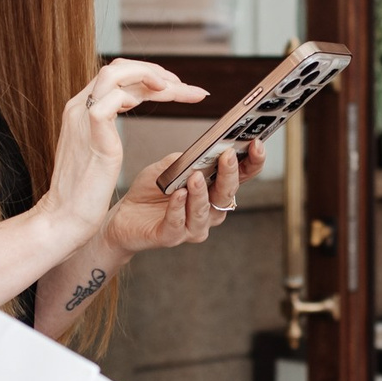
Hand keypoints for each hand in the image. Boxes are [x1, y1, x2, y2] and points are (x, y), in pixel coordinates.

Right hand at [36, 60, 206, 247]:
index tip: (177, 87)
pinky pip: (112, 98)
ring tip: (175, 89)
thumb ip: (107, 125)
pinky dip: (135, 95)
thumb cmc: (84, 190)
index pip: (116, 76)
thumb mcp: (97, 147)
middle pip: (118, 68)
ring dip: (150, 76)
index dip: (148, 77)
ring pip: (115, 74)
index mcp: (81, 109)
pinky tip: (154, 103)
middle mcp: (79, 107)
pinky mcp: (92, 132)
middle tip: (186, 87)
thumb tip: (129, 106)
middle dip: (156, 73)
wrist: (64, 216)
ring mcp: (83, 117)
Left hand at [103, 138, 264, 255]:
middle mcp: (210, 210)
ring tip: (196, 176)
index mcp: (215, 190)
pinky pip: (178, 223)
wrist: (124, 216)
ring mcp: (193, 227)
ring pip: (205, 211)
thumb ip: (186, 160)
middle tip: (227, 155)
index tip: (257, 143)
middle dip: (229, 175)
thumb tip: (200, 154)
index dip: (253, 162)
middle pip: (227, 194)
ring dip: (202, 194)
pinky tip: (178, 195)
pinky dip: (179, 208)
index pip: (242, 176)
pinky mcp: (171, 237)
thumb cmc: (152, 191)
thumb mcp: (168, 167)